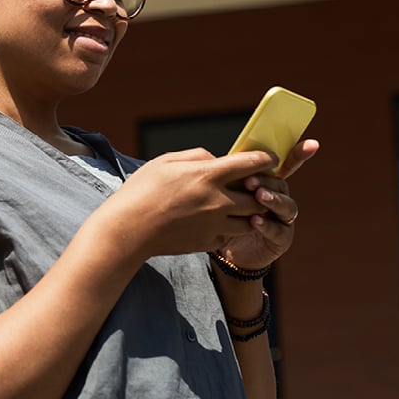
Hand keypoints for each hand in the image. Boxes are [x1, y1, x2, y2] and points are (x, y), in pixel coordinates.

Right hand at [98, 147, 280, 260]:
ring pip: (251, 220)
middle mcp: (218, 201)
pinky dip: (228, 228)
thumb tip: (216, 159)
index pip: (251, 164)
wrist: (128, 230)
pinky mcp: (208, 242)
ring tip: (238, 207)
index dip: (266, 159)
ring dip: (249, 212)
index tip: (269, 159)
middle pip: (259, 196)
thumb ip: (196, 156)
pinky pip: (230, 235)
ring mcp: (215, 224)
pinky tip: (215, 222)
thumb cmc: (141, 191)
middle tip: (254, 186)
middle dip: (261, 190)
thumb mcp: (165, 161)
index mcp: (207, 175)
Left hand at [219, 138, 319, 268]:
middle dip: (268, 181)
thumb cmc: (227, 216)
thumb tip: (229, 157)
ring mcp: (283, 220)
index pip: (286, 167)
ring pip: (287, 206)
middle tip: (250, 180)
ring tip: (258, 197)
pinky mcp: (281, 239)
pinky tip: (255, 221)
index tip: (312, 144)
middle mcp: (281, 199)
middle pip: (282, 185)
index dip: (299, 155)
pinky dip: (267, 225)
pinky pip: (279, 231)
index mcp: (270, 185)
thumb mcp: (229, 193)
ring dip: (273, 200)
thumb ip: (234, 176)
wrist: (226, 249)